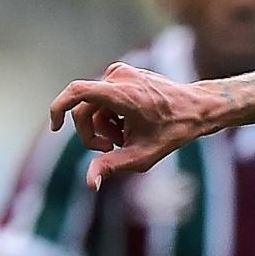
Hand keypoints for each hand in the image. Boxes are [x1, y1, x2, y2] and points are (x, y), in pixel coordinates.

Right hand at [50, 63, 218, 185]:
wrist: (199, 108)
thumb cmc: (174, 132)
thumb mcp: (143, 155)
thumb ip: (111, 166)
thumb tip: (90, 183)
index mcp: (122, 94)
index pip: (76, 92)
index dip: (58, 108)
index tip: (54, 127)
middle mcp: (118, 77)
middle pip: (84, 108)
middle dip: (91, 132)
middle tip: (110, 150)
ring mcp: (121, 72)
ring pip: (95, 105)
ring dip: (105, 125)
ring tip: (128, 137)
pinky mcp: (124, 73)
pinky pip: (104, 96)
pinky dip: (111, 114)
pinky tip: (130, 124)